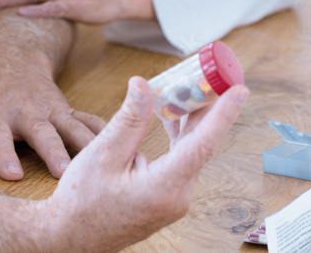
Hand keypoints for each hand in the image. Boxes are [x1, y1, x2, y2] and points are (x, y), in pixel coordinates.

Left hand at [0, 42, 104, 180]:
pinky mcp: (67, 110)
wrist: (13, 55)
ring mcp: (49, 109)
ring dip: (86, 146)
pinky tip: (128, 144)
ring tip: (101, 165)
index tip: (10, 174)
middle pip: (40, 134)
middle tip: (64, 174)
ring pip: (71, 127)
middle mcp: (25, 111)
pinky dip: (106, 132)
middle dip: (53, 153)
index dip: (2, 155)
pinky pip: (89, 121)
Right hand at [40, 78, 249, 250]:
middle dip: (206, 107)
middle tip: (212, 75)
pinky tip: (170, 115)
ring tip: (189, 86)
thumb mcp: (102, 154)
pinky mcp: (167, 196)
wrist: (72, 235)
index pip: (203, 144)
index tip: (239, 89)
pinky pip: (181, 159)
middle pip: (201, 143)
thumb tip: (143, 85)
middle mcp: (177, 195)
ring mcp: (174, 198)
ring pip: (191, 150)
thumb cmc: (82, 202)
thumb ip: (129, 119)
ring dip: (190, 119)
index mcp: (163, 187)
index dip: (223, 114)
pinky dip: (178, 135)